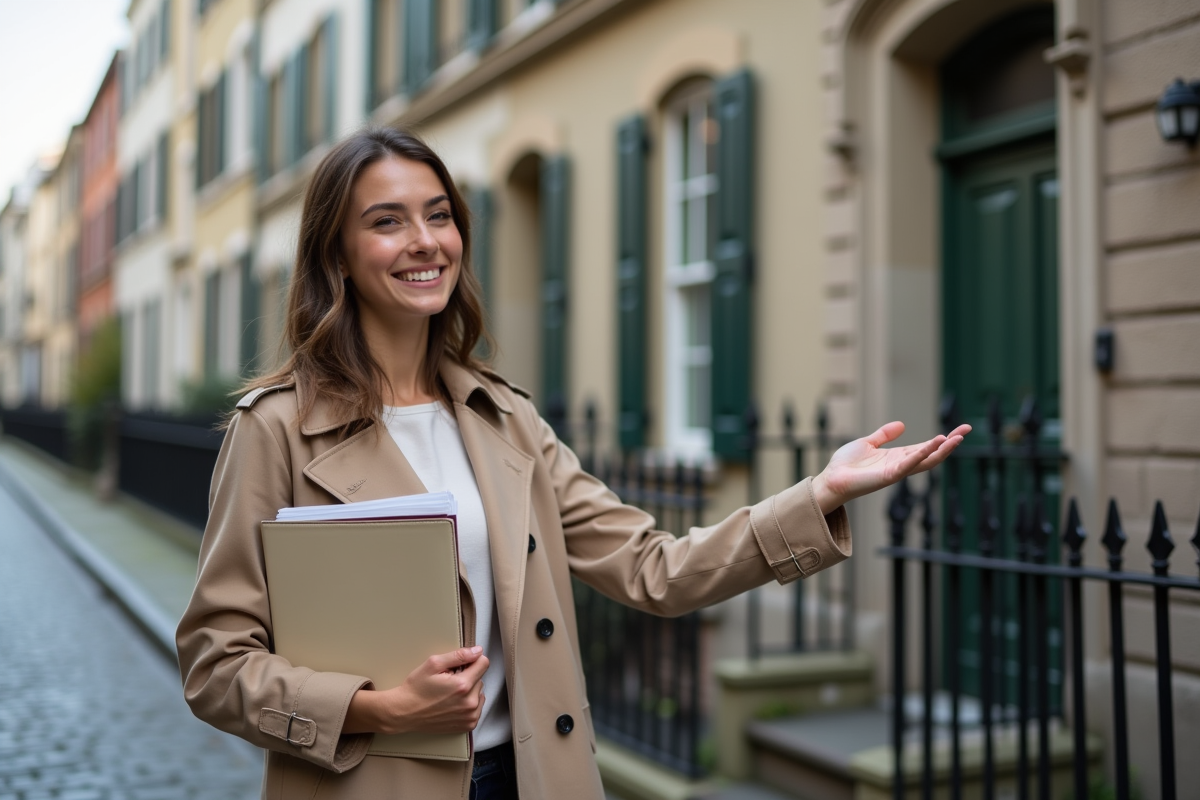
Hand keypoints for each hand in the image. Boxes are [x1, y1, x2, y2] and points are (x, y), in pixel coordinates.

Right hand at [343, 646, 488, 735]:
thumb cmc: (416, 688)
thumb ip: (459, 655)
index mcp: (463, 685)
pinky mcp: (468, 725)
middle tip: (449, 680)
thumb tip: (478, 651)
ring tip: (449, 693)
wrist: (405, 712)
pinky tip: (452, 703)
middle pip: (480, 678)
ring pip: (479, 693)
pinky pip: (478, 708)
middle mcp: (470, 703)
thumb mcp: (433, 664)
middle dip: (468, 676)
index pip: (484, 663)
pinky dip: (468, 704)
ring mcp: (470, 716)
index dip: (472, 660)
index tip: (460, 665)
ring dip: (469, 691)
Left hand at [811, 422, 970, 514]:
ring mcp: (897, 471)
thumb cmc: (846, 465)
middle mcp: (901, 465)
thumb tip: (902, 425)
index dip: (943, 439)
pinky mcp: (888, 476)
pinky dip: (921, 454)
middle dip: (950, 443)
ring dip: (941, 450)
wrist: (831, 479)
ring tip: (956, 438)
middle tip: (967, 430)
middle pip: (932, 454)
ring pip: (925, 461)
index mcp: (898, 456)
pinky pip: (909, 465)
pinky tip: (933, 444)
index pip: (926, 447)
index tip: (960, 429)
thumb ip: (884, 435)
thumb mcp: (868, 443)